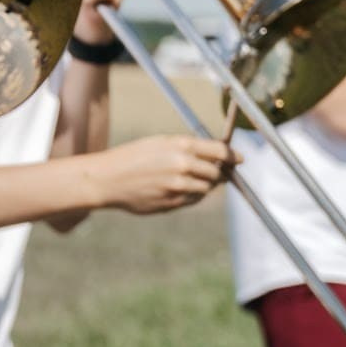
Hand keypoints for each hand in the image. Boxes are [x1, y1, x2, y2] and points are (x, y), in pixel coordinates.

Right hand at [86, 134, 234, 214]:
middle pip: (216, 172)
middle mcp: (182, 165)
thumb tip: (212, 155)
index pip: (219, 151)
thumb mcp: (158, 143)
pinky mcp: (172, 203)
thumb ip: (185, 148)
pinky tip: (178, 189)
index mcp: (180, 145)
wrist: (107, 180)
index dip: (232, 156)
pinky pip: (192, 199)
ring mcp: (178, 186)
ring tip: (188, 179)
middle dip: (219, 172)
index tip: (239, 159)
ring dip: (204, 184)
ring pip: (206, 188)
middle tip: (217, 171)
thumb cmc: (131, 157)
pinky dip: (192, 194)